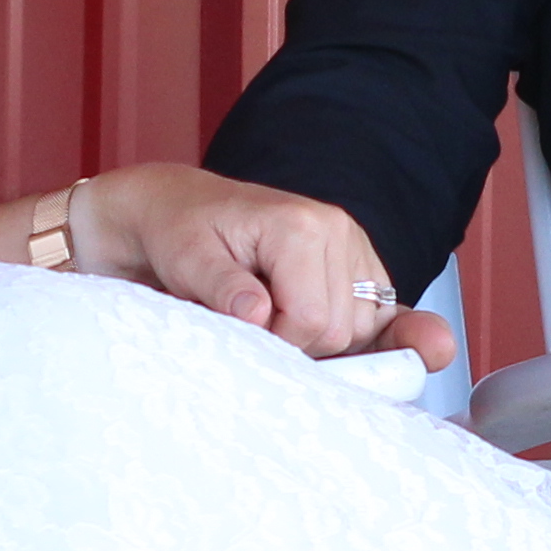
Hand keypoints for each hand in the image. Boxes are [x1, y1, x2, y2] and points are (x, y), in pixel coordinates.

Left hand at [81, 164, 458, 366]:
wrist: (182, 208)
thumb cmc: (180, 234)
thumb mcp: (188, 260)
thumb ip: (223, 287)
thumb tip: (257, 316)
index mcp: (300, 225)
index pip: (312, 320)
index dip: (275, 343)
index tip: (239, 330)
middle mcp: (338, 228)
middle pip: (341, 330)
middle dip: (296, 341)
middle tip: (252, 321)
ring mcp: (353, 243)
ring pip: (359, 328)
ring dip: (315, 335)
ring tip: (273, 310)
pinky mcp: (360, 260)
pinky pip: (370, 316)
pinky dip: (338, 328)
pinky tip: (300, 314)